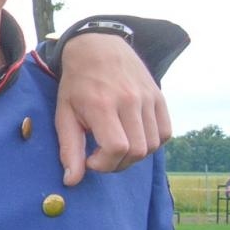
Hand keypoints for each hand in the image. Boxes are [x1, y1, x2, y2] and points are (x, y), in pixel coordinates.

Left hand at [53, 33, 170, 186]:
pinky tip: (133, 137)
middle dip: (117, 164)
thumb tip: (71, 181)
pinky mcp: (160, 97)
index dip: (104, 164)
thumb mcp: (64, 114)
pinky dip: (151, 143)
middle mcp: (130, 101)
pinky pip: (165, 133)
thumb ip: (69, 149)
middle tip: (101, 157)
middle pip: (137, 150)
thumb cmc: (76, 85)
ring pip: (152, 145)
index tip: (89, 160)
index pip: (117, 147)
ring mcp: (148, 98)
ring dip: (134, 156)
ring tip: (115, 147)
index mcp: (102, 105)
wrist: (98, 48)